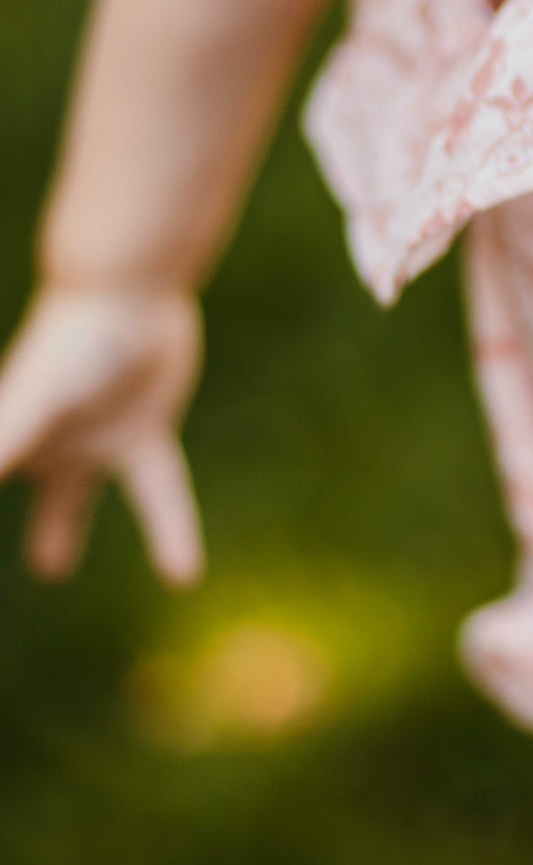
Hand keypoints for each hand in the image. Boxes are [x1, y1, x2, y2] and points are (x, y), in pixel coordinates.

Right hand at [0, 285, 203, 583]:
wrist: (132, 290)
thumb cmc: (75, 340)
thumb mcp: (34, 402)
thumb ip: (4, 444)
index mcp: (13, 438)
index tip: (13, 517)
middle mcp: (48, 442)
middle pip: (29, 494)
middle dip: (24, 525)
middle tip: (24, 565)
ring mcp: (94, 437)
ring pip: (74, 497)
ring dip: (59, 527)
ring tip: (50, 568)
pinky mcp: (143, 434)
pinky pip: (157, 493)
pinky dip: (170, 532)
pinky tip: (183, 575)